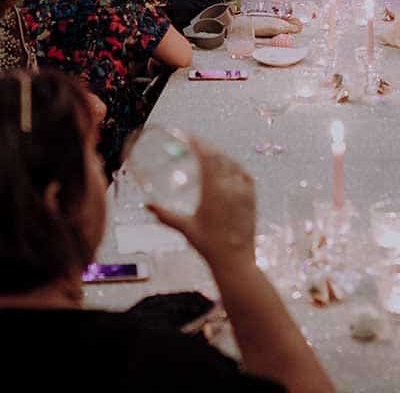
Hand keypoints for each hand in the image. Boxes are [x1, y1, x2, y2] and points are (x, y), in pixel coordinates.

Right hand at [148, 137, 254, 262]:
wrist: (235, 261)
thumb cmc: (209, 246)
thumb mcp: (185, 228)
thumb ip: (165, 215)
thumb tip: (147, 206)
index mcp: (214, 191)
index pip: (207, 157)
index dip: (198, 144)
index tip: (189, 137)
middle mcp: (231, 187)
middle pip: (219, 157)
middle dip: (207, 147)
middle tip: (195, 143)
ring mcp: (244, 192)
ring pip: (233, 164)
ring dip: (220, 156)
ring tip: (209, 154)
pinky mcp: (252, 198)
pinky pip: (244, 175)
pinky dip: (235, 167)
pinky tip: (229, 168)